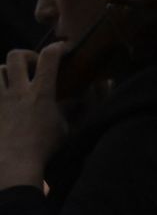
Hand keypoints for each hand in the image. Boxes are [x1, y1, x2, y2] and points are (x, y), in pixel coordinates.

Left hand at [0, 44, 67, 189]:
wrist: (12, 167)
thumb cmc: (43, 148)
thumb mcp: (66, 128)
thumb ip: (75, 108)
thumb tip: (90, 94)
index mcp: (41, 92)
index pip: (49, 56)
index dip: (57, 47)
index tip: (63, 49)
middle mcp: (18, 91)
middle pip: (16, 56)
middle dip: (27, 55)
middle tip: (34, 67)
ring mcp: (0, 101)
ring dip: (7, 73)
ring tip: (14, 83)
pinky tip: (5, 103)